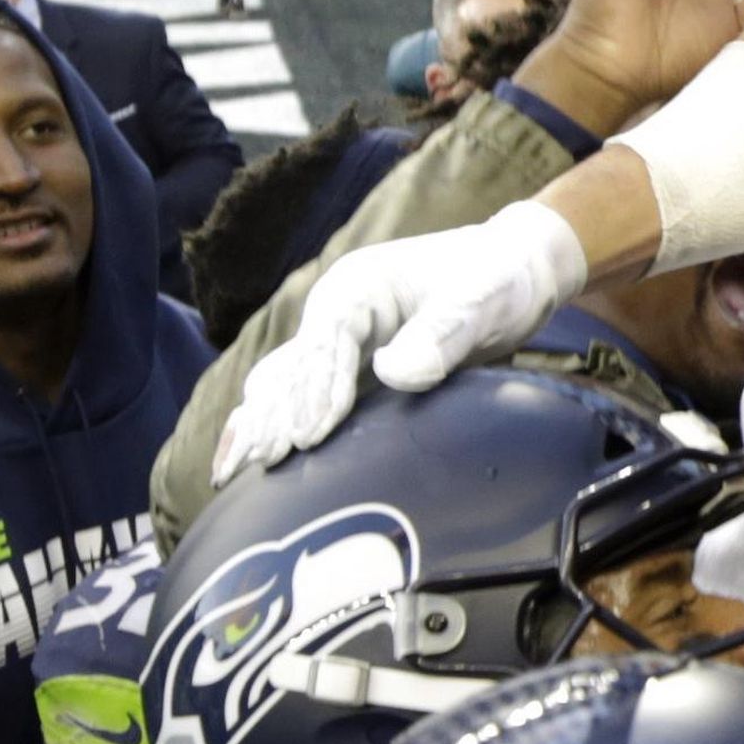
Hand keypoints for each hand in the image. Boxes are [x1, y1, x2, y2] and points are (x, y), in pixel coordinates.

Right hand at [211, 200, 586, 483]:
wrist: (511, 273)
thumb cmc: (495, 279)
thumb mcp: (478, 301)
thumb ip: (441, 335)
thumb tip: (394, 372)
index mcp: (360, 285)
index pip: (328, 339)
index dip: (316, 388)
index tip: (307, 437)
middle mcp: (336, 311)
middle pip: (294, 365)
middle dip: (273, 414)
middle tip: (255, 465)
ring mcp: (337, 340)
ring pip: (284, 383)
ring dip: (260, 423)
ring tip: (232, 471)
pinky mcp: (348, 367)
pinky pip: (299, 395)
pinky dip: (272, 422)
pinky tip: (247, 458)